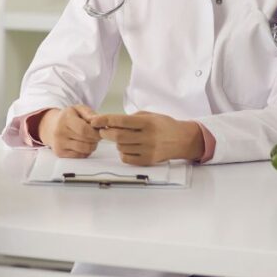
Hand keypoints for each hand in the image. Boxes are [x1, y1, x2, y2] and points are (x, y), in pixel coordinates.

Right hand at [37, 105, 99, 157]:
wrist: (51, 126)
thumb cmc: (68, 117)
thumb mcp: (78, 109)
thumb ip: (90, 114)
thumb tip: (98, 121)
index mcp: (65, 119)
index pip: (84, 129)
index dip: (95, 132)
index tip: (101, 131)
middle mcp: (60, 132)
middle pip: (85, 140)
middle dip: (96, 138)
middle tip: (97, 135)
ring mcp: (59, 143)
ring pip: (84, 149)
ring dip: (92, 146)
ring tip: (91, 139)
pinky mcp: (59, 153)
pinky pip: (80, 156)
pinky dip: (86, 151)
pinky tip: (84, 144)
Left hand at [88, 112, 204, 165]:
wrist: (182, 139)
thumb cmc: (164, 125)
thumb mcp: (149, 115)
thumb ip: (131, 118)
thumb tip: (110, 122)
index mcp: (147, 122)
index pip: (121, 121)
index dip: (105, 120)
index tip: (94, 121)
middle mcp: (147, 137)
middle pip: (118, 136)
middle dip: (106, 133)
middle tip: (102, 131)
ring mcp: (148, 150)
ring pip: (121, 147)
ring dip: (116, 143)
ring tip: (123, 138)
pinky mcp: (148, 161)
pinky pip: (127, 158)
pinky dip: (123, 152)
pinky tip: (128, 147)